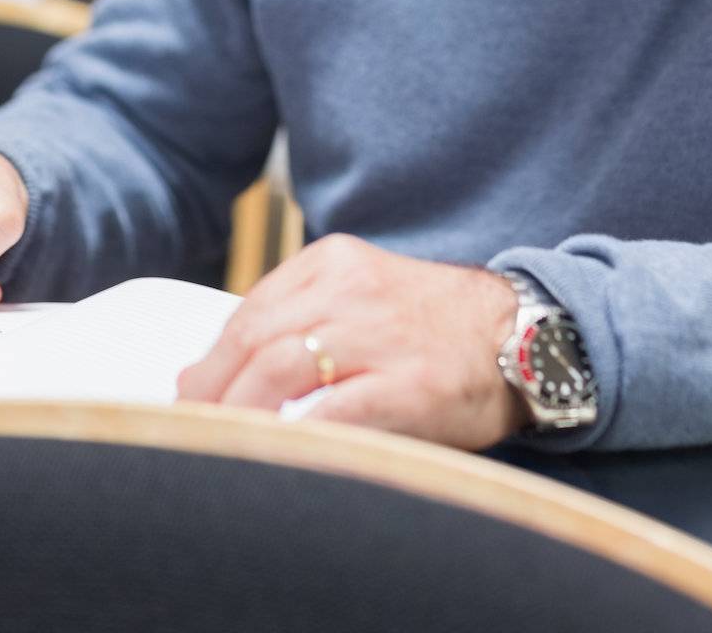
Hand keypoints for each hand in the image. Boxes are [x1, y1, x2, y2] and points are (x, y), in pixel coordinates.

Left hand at [177, 234, 526, 449]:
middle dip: (212, 386)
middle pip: (255, 336)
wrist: (524, 335)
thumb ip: (297, 320)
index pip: (251, 308)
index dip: (212, 356)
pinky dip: (295, 432)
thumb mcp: (361, 296)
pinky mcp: (408, 385)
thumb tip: (206, 371)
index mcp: (335, 262)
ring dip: (238, 410)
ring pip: (280, 366)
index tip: (190, 390)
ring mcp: (380, 335)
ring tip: (216, 440)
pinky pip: (334, 410)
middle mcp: (351, 288)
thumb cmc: (431, 327)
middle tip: (188, 424)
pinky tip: (274, 449)